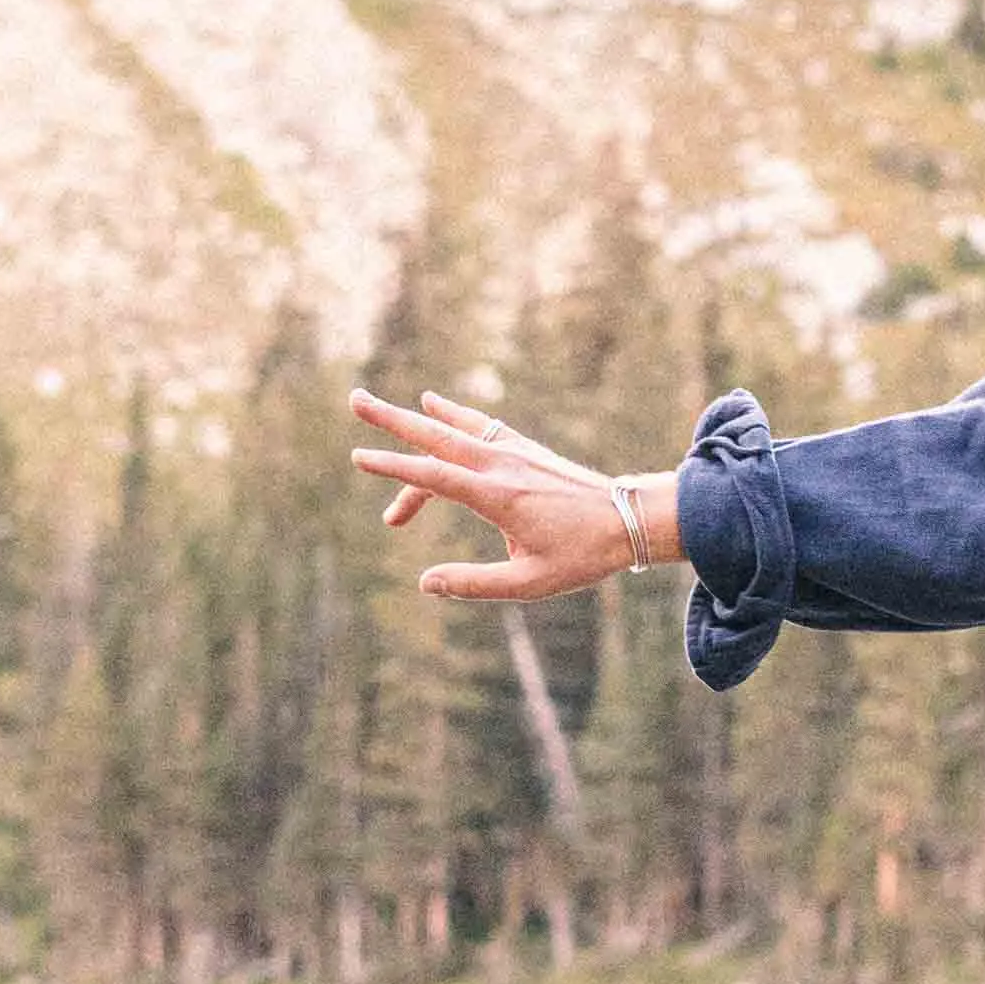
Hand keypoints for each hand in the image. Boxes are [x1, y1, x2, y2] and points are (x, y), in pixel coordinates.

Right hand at [350, 389, 656, 603]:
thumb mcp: (529, 583)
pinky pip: (480, 426)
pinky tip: (435, 405)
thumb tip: (425, 584)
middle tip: (354, 399)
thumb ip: (474, 584)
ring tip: (378, 407)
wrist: (630, 521)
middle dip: (392, 420)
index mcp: (498, 497)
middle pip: (436, 436)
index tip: (359, 458)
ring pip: (454, 428)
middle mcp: (501, 466)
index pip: (433, 477)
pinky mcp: (526, 450)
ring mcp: (514, 453)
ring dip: (416, 417)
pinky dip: (453, 416)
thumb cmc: (583, 556)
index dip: (394, 468)